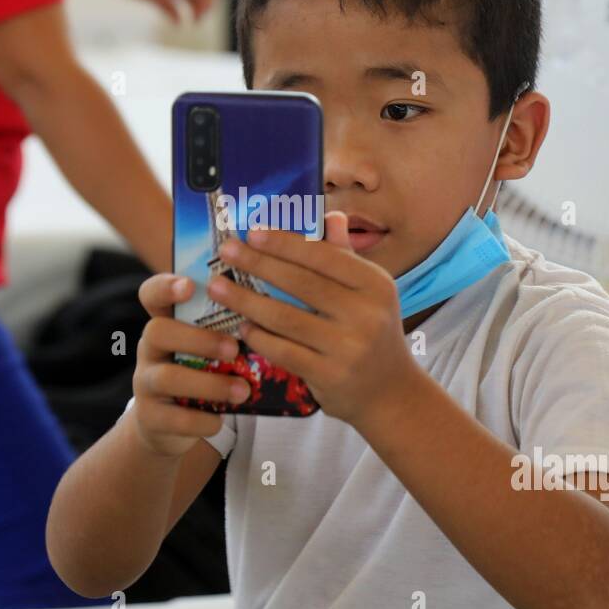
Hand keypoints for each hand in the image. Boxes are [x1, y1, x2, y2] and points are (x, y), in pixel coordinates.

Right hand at [130, 273, 249, 456]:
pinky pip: (173, 418)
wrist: (171, 424)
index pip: (152, 294)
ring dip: (208, 383)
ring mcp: (145, 383)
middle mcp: (150, 349)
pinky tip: (220, 420)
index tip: (191, 285)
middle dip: (198, 339)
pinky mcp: (150, 417)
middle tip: (234, 349)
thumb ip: (227, 326)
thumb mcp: (209, 346)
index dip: (166, 286)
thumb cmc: (201, 372)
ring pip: (166, 377)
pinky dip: (200, 420)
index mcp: (166, 322)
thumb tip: (274, 309)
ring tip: (243, 390)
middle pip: (157, 332)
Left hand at [206, 212, 423, 425]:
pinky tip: (241, 326)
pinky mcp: (330, 375)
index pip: (324, 256)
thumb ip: (346, 257)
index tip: (253, 231)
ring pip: (286, 318)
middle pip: (301, 283)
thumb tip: (331, 215)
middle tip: (226, 251)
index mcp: (375, 285)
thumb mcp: (369, 294)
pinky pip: (285, 351)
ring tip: (218, 287)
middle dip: (258, 264)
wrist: (390, 393)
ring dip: (247, 300)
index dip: (286, 243)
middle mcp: (367, 314)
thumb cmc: (372, 334)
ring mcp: (349, 347)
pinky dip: (259, 337)